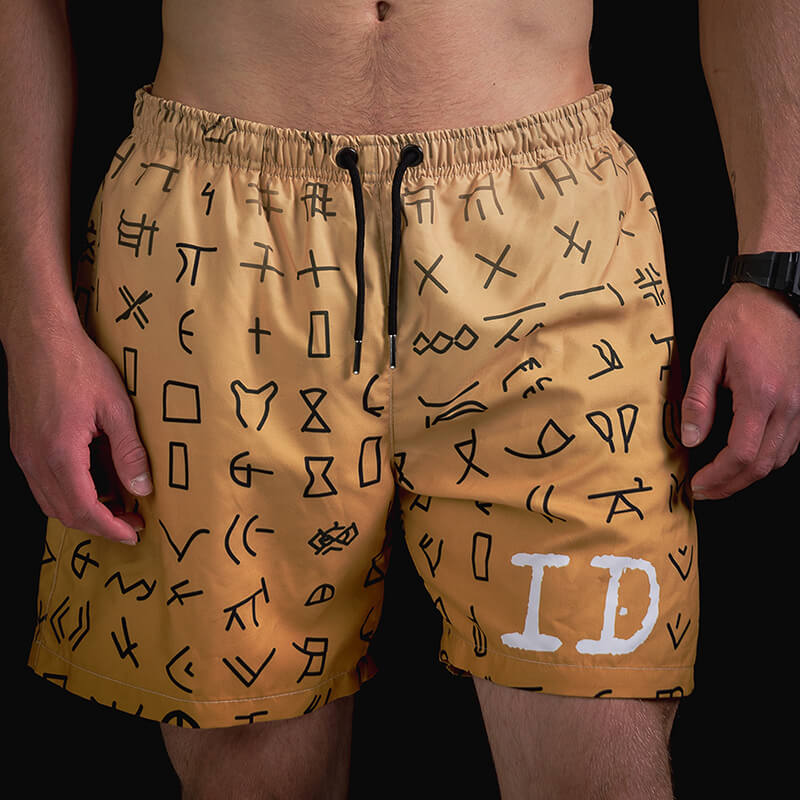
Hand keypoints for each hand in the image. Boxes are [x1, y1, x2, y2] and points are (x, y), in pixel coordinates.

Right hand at [6, 324, 152, 543]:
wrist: (39, 339)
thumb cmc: (78, 366)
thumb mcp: (116, 407)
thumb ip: (130, 452)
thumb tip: (143, 488)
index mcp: (61, 454)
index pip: (84, 510)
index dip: (110, 527)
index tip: (133, 534)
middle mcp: (36, 460)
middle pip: (65, 513)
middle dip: (100, 524)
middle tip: (132, 520)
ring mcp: (25, 453)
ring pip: (51, 502)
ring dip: (83, 511)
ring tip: (117, 504)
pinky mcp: (23, 445)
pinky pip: (43, 484)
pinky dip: (68, 493)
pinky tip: (94, 483)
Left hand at [680, 282, 799, 499]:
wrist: (777, 293)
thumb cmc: (740, 319)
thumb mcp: (707, 354)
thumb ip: (699, 399)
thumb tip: (691, 438)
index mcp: (761, 394)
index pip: (741, 453)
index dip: (718, 477)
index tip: (697, 485)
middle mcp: (789, 404)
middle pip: (763, 464)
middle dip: (731, 484)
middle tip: (705, 491)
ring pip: (780, 457)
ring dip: (750, 474)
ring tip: (720, 479)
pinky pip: (791, 442)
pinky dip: (768, 457)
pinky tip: (746, 457)